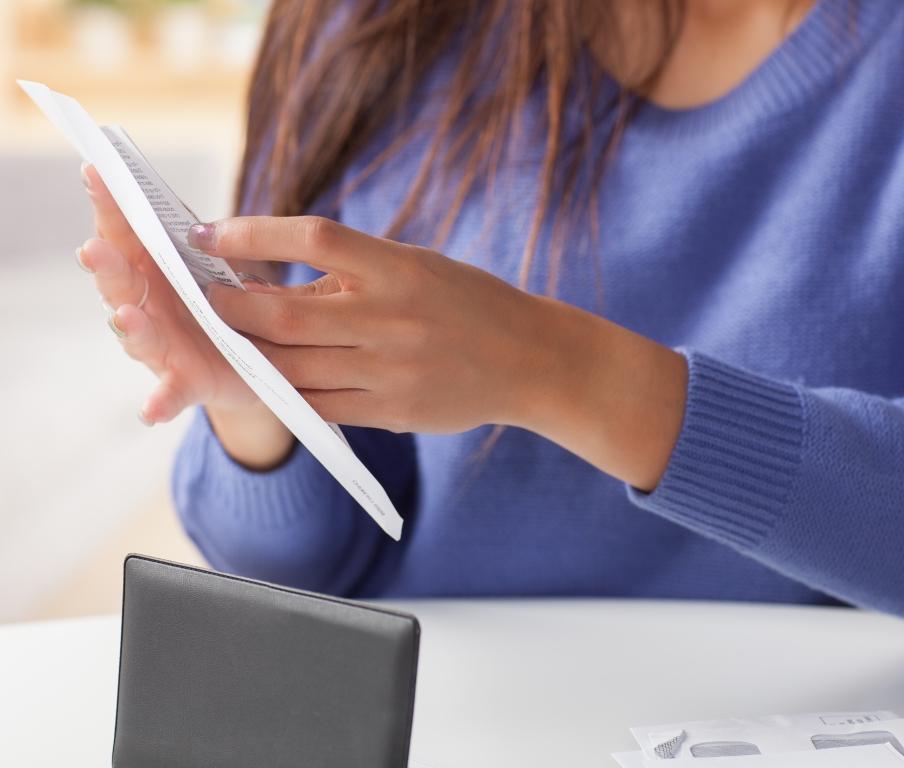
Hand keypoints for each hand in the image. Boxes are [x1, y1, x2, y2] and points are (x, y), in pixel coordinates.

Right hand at [78, 165, 292, 467]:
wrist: (254, 363)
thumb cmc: (228, 306)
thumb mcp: (222, 270)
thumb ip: (207, 246)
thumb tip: (200, 220)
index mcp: (153, 272)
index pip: (125, 233)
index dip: (109, 205)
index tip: (95, 173)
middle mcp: (147, 307)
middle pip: (121, 282)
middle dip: (106, 265)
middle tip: (94, 249)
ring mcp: (162, 347)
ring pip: (139, 335)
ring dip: (129, 325)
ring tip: (127, 316)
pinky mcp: (186, 382)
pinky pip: (170, 394)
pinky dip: (159, 402)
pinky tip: (150, 410)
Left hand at [193, 216, 549, 433]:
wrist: (528, 360)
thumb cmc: (466, 304)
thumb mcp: (416, 267)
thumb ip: (352, 272)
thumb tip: (267, 277)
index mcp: (400, 268)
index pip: (313, 238)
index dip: (251, 233)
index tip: (207, 234)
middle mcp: (392, 318)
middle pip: (284, 313)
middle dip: (229, 306)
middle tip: (201, 298)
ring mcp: (390, 370)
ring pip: (291, 366)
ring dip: (246, 353)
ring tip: (223, 340)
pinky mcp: (392, 411)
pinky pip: (317, 406)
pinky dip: (282, 392)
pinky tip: (263, 379)